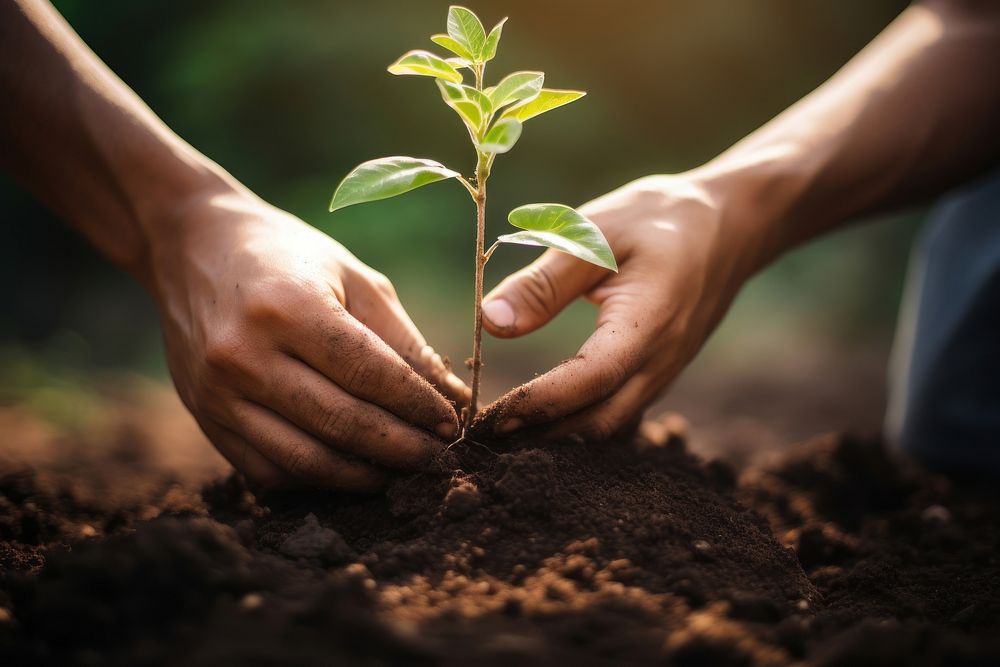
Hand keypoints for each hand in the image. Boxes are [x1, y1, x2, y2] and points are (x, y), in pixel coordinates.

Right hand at [150, 188, 468, 489]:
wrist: (191, 245)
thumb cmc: (287, 255)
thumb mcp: (353, 277)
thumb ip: (402, 340)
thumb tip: (451, 397)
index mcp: (289, 307)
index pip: (370, 374)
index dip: (418, 406)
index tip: (452, 423)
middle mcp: (244, 354)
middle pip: (342, 423)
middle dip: (402, 448)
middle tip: (438, 458)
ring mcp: (217, 393)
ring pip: (306, 460)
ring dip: (364, 476)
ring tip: (402, 472)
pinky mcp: (204, 419)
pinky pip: (268, 471)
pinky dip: (316, 480)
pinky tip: (351, 470)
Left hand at [481, 174, 758, 439]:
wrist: (732, 225)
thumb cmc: (660, 219)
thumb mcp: (597, 232)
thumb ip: (545, 282)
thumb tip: (490, 322)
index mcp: (648, 320)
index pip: (590, 378)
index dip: (539, 402)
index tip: (492, 417)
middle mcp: (661, 359)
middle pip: (600, 421)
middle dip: (543, 434)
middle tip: (488, 434)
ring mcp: (666, 371)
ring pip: (611, 424)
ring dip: (561, 434)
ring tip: (508, 430)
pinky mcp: (660, 372)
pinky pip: (621, 413)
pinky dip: (582, 421)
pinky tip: (546, 415)